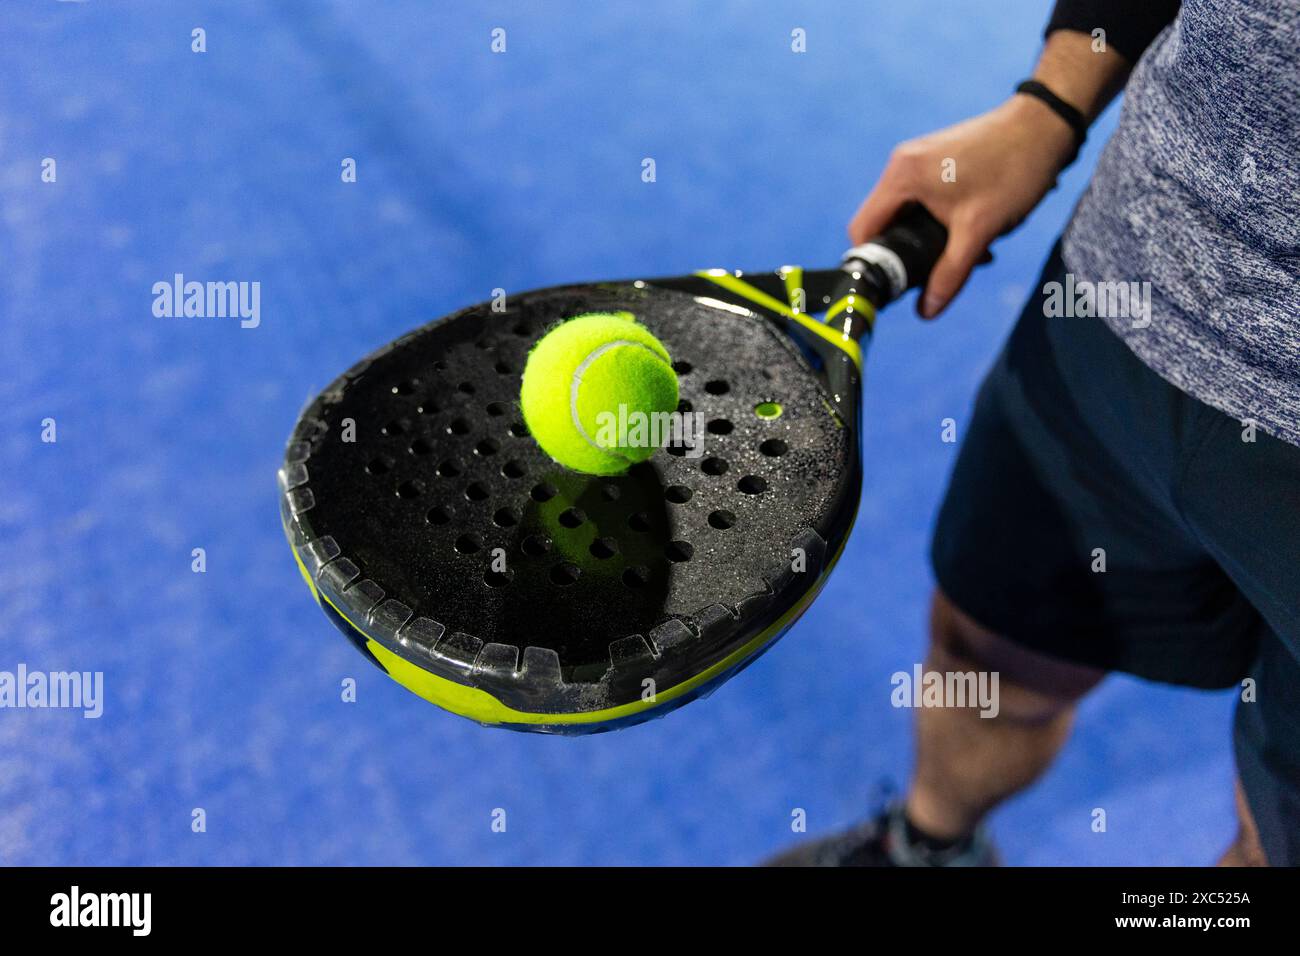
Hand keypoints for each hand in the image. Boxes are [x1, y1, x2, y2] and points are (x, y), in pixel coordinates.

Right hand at [848, 96, 1077, 317]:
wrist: (1045, 124)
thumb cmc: (1011, 172)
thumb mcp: (978, 231)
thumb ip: (949, 274)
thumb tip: (926, 312)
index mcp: (901, 177)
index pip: (863, 229)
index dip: (874, 262)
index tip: (897, 283)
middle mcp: (902, 164)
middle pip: (883, 222)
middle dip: (908, 252)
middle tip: (938, 271)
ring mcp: (918, 158)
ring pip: (907, 212)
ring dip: (928, 237)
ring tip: (968, 250)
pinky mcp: (936, 158)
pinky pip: (923, 198)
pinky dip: (939, 219)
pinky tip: (971, 229)